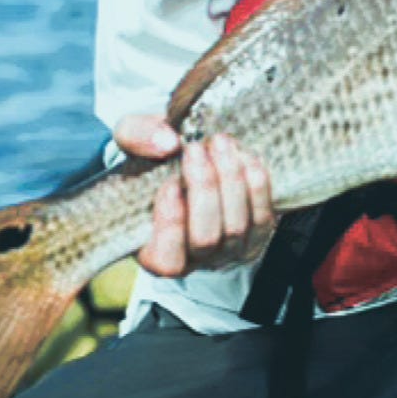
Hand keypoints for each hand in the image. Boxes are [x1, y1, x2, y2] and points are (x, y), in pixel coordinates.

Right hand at [112, 114, 276, 277]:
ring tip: (221, 143)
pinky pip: (263, 219)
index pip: (165, 259)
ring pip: (236, 228)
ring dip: (230, 180)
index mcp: (154, 252)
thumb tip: (167, 142)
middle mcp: (194, 261)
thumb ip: (138, 136)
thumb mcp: (133, 139)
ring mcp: (228, 253)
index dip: (170, 224)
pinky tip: (245, 157)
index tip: (170, 184)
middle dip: (203, 189)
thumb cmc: (153, 159)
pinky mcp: (256, 237)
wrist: (190, 158)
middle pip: (205, 238)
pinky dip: (256, 187)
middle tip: (196, 149)